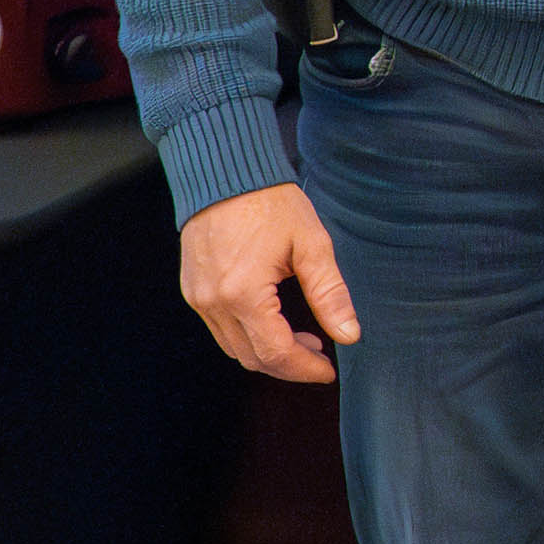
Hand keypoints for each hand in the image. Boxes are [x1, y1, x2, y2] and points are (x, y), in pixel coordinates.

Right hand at [178, 182, 360, 383]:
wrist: (225, 174)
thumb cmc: (270, 203)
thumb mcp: (311, 245)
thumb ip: (330, 294)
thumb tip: (349, 334)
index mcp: (243, 294)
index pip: (276, 352)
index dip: (305, 368)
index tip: (329, 370)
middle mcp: (213, 303)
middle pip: (252, 357)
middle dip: (289, 365)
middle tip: (321, 355)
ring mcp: (198, 299)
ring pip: (233, 348)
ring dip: (268, 352)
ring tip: (304, 339)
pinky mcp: (193, 291)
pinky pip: (220, 330)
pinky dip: (248, 336)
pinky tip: (274, 322)